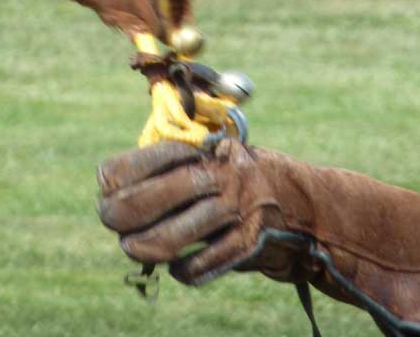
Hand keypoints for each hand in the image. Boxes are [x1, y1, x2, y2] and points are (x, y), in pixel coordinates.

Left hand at [96, 139, 300, 284]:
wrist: (313, 210)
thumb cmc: (249, 185)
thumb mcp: (219, 162)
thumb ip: (179, 171)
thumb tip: (118, 193)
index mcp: (210, 150)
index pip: (151, 157)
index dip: (121, 174)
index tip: (106, 186)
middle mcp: (223, 174)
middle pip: (154, 195)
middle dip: (122, 213)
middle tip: (110, 221)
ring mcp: (238, 208)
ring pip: (175, 233)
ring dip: (147, 245)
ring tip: (132, 247)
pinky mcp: (252, 241)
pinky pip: (205, 262)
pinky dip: (186, 269)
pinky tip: (178, 268)